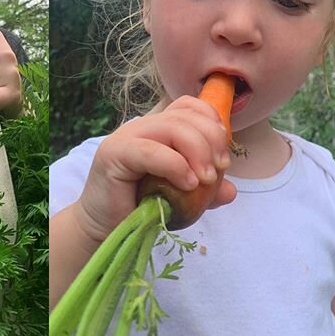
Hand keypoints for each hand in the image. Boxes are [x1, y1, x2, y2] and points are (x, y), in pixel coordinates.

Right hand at [75, 95, 236, 243]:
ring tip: (206, 180)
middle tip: (219, 171)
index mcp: (156, 129)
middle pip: (184, 116)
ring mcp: (125, 137)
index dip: (211, 121)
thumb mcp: (181, 198)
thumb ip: (205, 191)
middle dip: (211, 140)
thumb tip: (231, 191)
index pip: (187, 106)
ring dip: (198, 152)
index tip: (223, 154)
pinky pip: (152, 151)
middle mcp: (140, 127)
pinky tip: (187, 184)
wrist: (103, 229)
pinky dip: (176, 166)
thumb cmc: (139, 210)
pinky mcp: (114, 154)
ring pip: (170, 127)